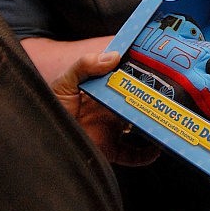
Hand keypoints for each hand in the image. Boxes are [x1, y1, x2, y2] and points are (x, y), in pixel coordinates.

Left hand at [51, 51, 160, 165]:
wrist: (37, 138)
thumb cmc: (49, 106)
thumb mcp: (64, 81)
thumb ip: (85, 65)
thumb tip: (113, 56)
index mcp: (103, 90)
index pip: (127, 80)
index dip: (142, 75)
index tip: (160, 68)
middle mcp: (110, 109)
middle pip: (138, 103)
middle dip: (154, 100)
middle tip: (171, 96)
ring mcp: (111, 129)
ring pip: (140, 128)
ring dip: (154, 126)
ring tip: (167, 121)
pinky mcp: (109, 149)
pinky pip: (132, 154)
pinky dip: (145, 155)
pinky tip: (155, 149)